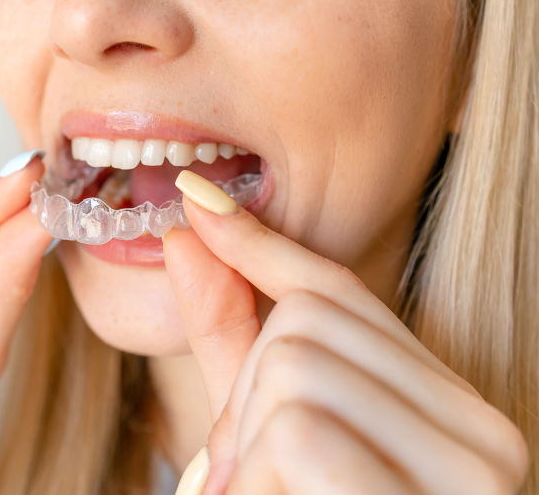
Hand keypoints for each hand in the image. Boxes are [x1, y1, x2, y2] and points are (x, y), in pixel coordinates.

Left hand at [163, 174, 528, 494]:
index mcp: (450, 411)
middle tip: (248, 478)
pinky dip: (256, 479)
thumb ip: (231, 341)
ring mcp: (475, 474)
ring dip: (246, 449)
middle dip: (242, 396)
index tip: (198, 203)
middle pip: (305, 330)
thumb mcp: (264, 443)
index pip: (340, 295)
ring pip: (294, 374)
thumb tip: (187, 236)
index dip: (260, 246)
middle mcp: (484, 432)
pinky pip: (299, 435)